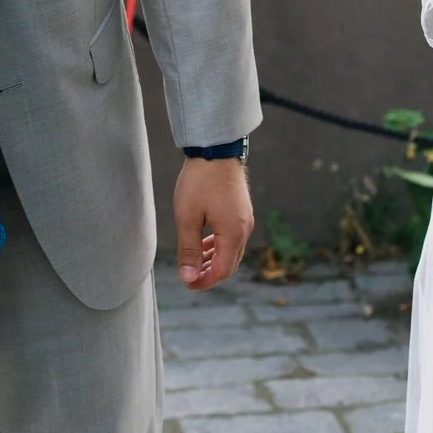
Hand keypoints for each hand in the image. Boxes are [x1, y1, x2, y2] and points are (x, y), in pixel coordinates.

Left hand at [173, 156, 253, 289]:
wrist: (216, 149)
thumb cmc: (200, 180)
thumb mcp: (188, 217)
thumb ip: (188, 250)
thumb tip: (188, 277)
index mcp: (233, 234)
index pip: (222, 271)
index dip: (204, 282)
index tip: (187, 283)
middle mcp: (244, 229)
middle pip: (230, 264)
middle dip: (210, 274)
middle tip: (189, 276)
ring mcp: (245, 219)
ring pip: (232, 251)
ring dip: (214, 260)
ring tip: (194, 262)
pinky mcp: (242, 211)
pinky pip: (233, 237)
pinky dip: (219, 246)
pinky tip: (205, 242)